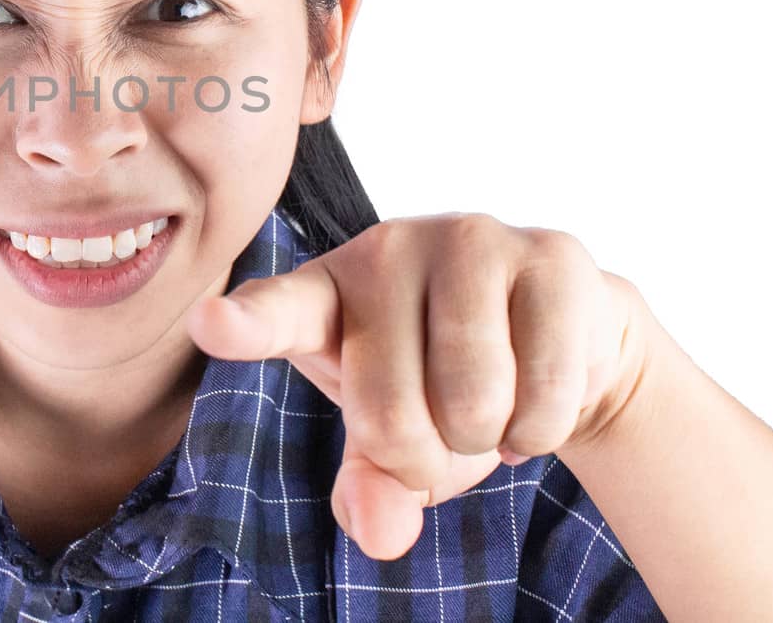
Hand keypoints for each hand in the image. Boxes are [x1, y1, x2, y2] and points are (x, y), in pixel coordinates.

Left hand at [185, 212, 651, 560]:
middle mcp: (385, 252)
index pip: (274, 312)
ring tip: (489, 403)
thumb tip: (380, 532)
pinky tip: (537, 388)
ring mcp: (467, 240)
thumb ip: (370, 488)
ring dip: (488, 439)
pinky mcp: (549, 256)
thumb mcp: (392, 442)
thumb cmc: (444, 384)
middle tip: (443, 427)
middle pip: (388, 414)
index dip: (244, 324)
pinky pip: (546, 393)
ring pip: (472, 401)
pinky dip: (543, 427)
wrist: (562, 336)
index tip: (210, 323)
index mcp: (323, 293)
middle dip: (424, 459)